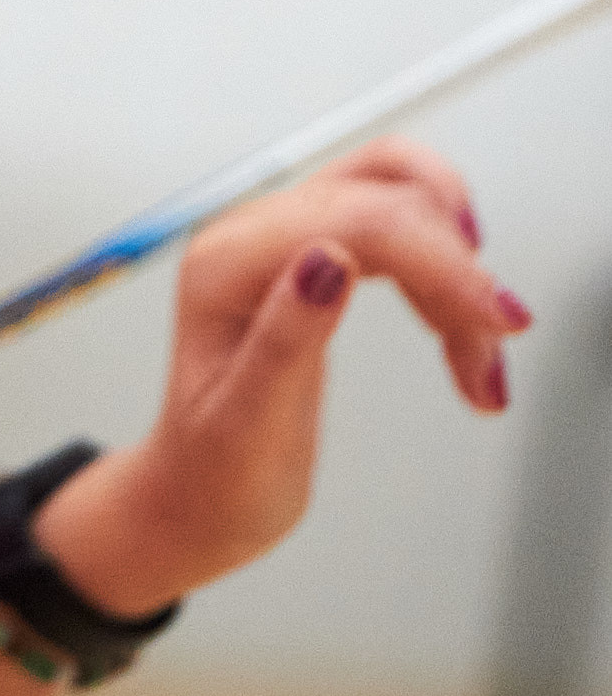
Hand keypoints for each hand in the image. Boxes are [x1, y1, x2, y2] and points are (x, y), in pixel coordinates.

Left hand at [32, 137, 530, 618]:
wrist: (198, 498)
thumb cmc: (215, 473)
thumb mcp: (245, 426)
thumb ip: (283, 341)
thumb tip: (327, 260)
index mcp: (226, 265)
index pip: (354, 223)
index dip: (436, 260)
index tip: (495, 319)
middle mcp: (252, 233)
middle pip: (385, 197)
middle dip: (454, 266)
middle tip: (497, 342)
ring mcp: (285, 238)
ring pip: (402, 203)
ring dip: (457, 275)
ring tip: (480, 371)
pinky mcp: (315, 254)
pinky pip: (400, 232)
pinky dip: (445, 283)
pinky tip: (466, 344)